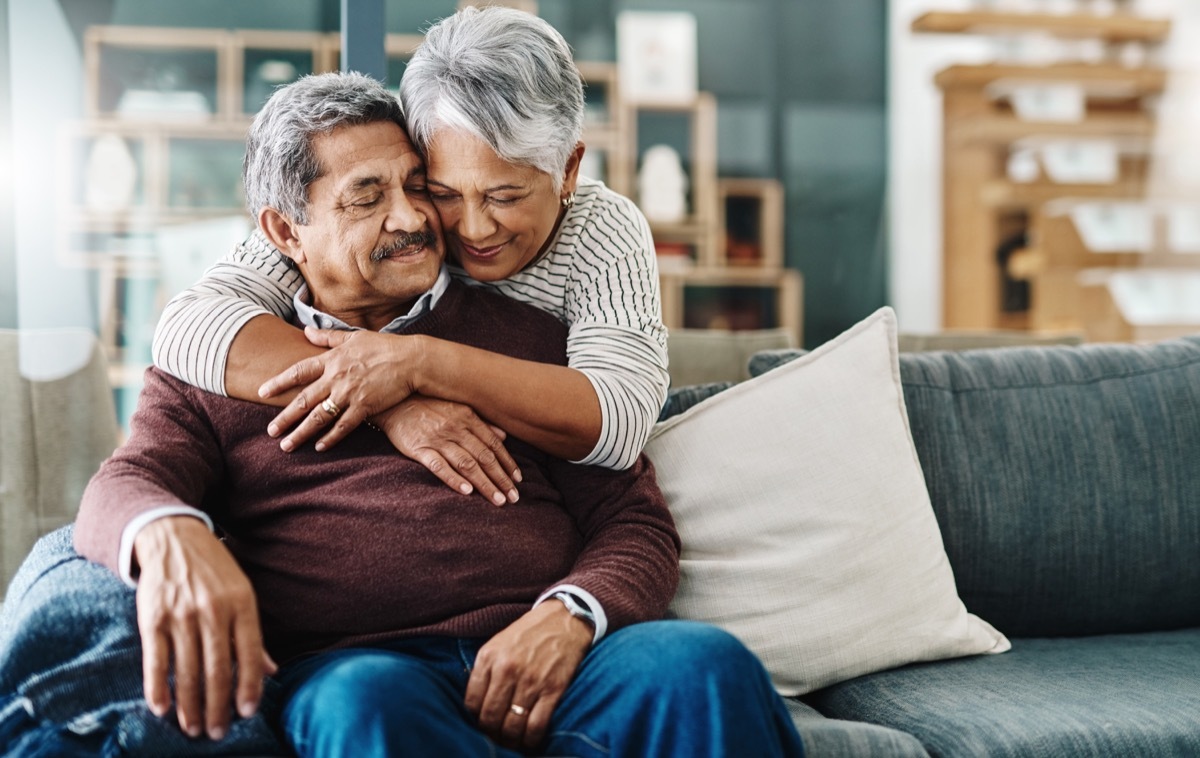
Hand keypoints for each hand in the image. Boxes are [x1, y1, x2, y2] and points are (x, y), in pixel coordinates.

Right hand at [134, 516, 276, 740]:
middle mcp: (213, 610)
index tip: (247, 713)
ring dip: (190, 705)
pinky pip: (156, 660)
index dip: (249, 686)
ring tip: (193, 728)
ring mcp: (181, 614)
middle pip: (217, 668)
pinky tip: (162, 709)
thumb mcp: (242, 593)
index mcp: (242, 604)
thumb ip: (253, 634)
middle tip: (217, 733)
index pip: (250, 653)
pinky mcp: (152, 617)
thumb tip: (271, 672)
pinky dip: (157, 687)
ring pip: (187, 670)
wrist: (173, 537)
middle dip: (218, 705)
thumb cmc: (214, 571)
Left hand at [260, 328, 420, 452]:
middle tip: (270, 431)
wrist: (411, 360)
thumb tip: (306, 331)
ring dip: (301, 433)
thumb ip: (327, 337)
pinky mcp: (365, 407)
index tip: (262, 392)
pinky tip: (319, 447)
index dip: (279, 382)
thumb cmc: (383, 347)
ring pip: (319, 417)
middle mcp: (336, 378)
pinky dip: (331, 438)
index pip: (299, 372)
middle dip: (285, 417)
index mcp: (332, 359)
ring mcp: (350, 394)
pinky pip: (344, 426)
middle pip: (304, 400)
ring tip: (286, 445)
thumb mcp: (353, 337)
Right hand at [375, 396, 521, 505]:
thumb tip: (504, 436)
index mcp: (468, 418)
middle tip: (514, 498)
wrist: (393, 401)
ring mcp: (438, 439)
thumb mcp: (457, 407)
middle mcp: (456, 429)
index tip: (518, 480)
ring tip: (498, 500)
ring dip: (485, 483)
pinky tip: (467, 492)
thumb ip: (481, 423)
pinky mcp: (419, 449)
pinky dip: (454, 479)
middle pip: (484, 457)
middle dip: (501, 478)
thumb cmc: (428, 405)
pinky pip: (439, 466)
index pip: (494, 444)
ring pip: (467, 464)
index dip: (508, 463)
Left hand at [465, 600, 592, 749]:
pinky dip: (531, 740)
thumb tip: (475, 704)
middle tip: (496, 736)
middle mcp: (507, 670)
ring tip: (512, 740)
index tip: (482, 722)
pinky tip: (530, 740)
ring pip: (512, 726)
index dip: (475, 719)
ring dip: (510, 740)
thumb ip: (485, 670)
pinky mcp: (553, 689)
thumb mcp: (498, 642)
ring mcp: (531, 681)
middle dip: (491, 733)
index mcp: (489, 657)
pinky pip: (537, 726)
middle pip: (490, 718)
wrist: (564, 618)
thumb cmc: (529, 633)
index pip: (471, 703)